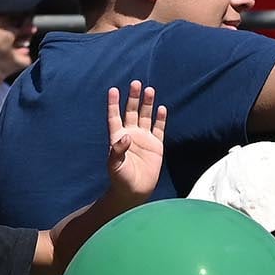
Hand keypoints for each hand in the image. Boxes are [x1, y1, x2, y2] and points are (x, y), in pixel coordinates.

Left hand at [104, 80, 165, 202]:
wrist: (134, 191)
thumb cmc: (121, 179)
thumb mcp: (115, 166)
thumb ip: (118, 151)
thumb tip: (126, 137)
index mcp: (118, 137)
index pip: (115, 116)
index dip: (114, 103)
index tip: (113, 90)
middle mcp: (131, 134)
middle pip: (132, 111)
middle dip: (133, 98)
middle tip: (136, 83)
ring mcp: (144, 139)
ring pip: (145, 116)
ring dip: (147, 104)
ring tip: (149, 90)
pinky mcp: (156, 145)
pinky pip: (159, 128)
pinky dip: (160, 119)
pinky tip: (161, 108)